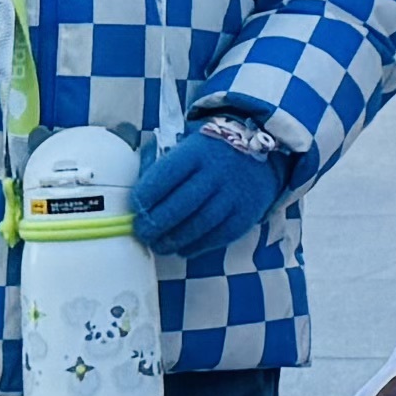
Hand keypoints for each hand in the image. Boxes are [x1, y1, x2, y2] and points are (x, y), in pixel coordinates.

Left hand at [126, 127, 280, 261]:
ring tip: (159, 245)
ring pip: (199, 224)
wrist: (260, 152)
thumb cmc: (212, 153)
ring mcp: (233, 195)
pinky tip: (183, 248)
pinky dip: (197, 246)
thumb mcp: (188, 147)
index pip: (165, 177)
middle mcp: (216, 173)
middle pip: (180, 205)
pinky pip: (218, 236)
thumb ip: (165, 168)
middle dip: (156, 223)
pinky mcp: (246, 214)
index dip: (145, 196)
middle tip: (143, 232)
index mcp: (196, 153)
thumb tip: (139, 200)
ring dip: (174, 239)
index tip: (135, 208)